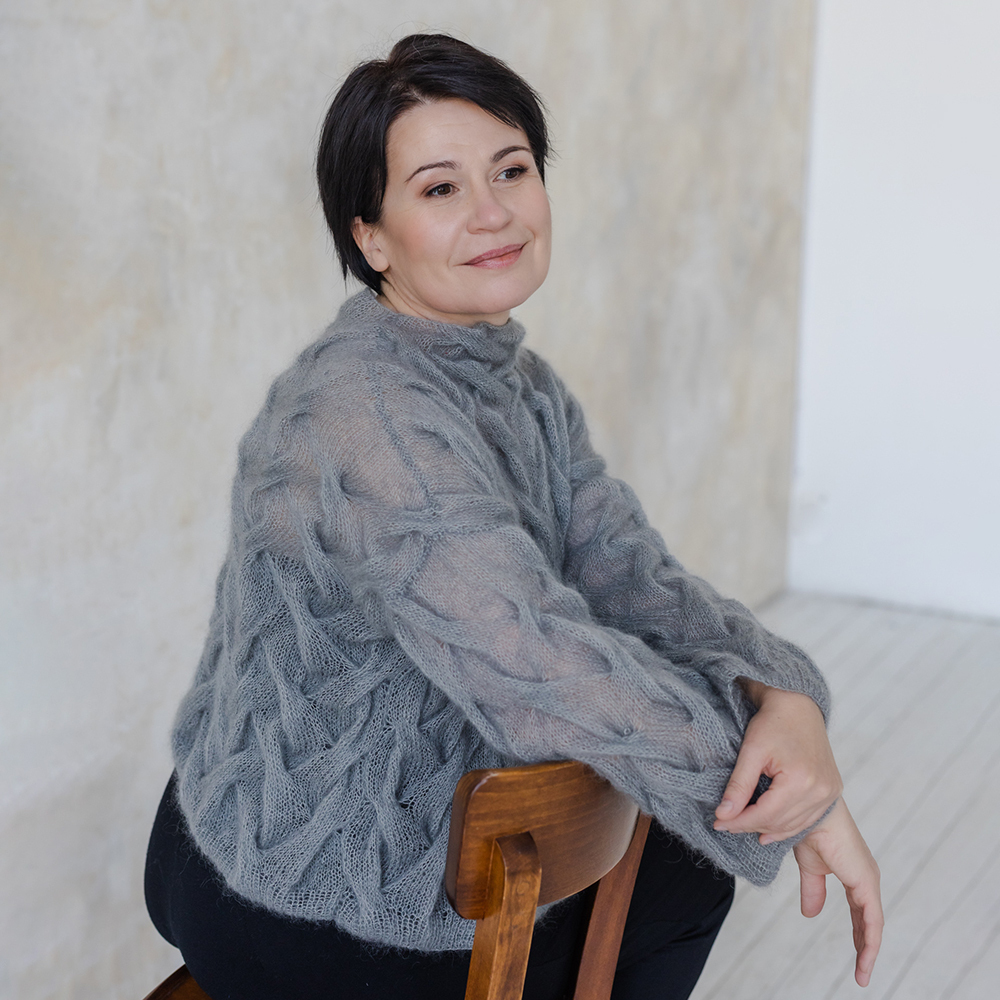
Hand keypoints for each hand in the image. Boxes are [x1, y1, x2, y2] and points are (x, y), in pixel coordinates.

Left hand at [714, 681, 841, 842]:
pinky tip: (768, 830)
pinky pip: (806, 819)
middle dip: (749, 825)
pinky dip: (786, 825)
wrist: (799, 705)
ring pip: (793, 825)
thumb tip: (723, 815)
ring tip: (743, 826)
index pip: (765, 815)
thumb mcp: (751, 751)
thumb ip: (739, 785)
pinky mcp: (831, 792)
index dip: (739, 822)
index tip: (718, 823)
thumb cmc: (773, 722)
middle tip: (726, 823)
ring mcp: (829, 793)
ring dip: (767, 828)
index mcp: (801, 780)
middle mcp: (820, 791)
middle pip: (779, 822)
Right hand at [793, 798, 882, 986]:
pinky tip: (866, 958)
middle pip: (868, 921)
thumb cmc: (807, 830)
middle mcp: (865, 878)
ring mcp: (868, 881)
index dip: (857, 933)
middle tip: (861, 972)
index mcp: (854, 874)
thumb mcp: (809, 868)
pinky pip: (872, 920)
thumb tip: (811, 914)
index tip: (856, 956)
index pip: (860, 911)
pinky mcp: (866, 884)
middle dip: (864, 946)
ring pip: (873, 925)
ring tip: (862, 974)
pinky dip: (870, 941)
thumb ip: (813, 890)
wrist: (807, 813)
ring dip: (868, 950)